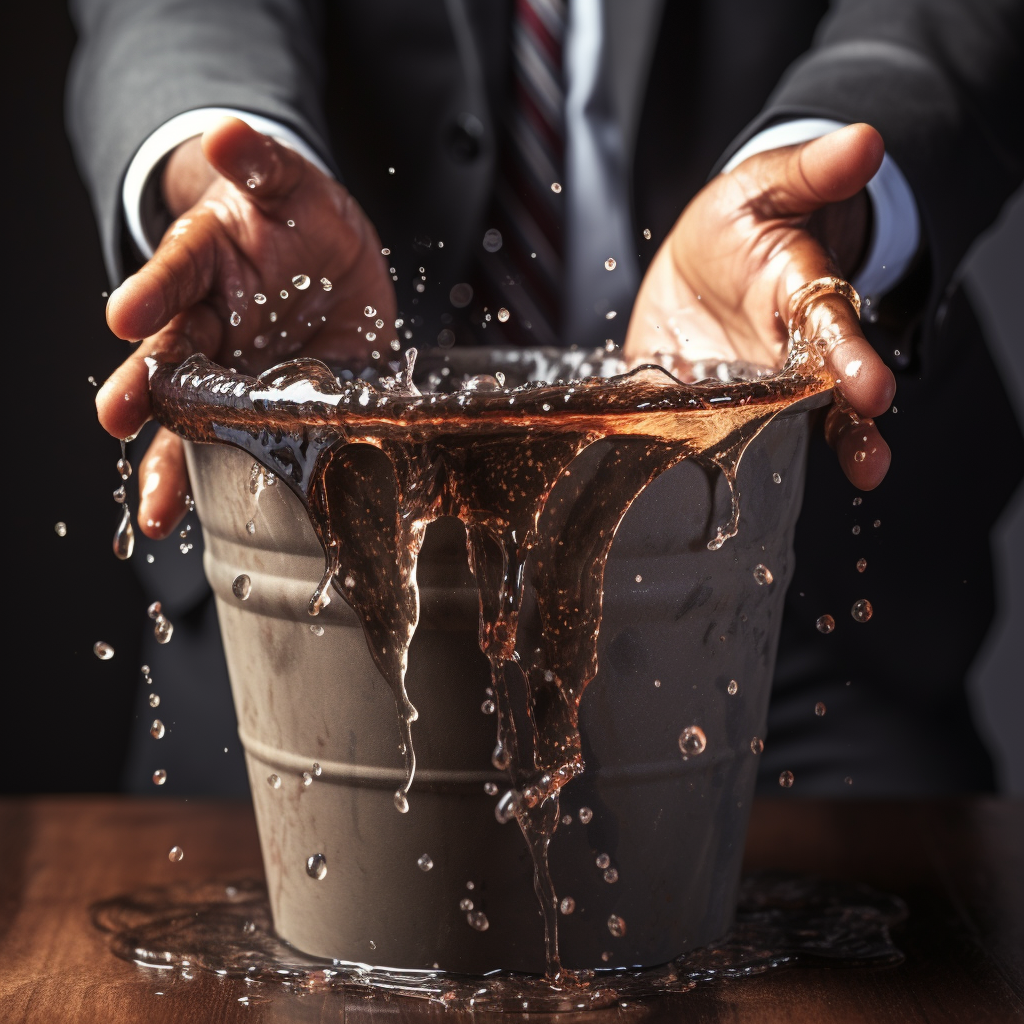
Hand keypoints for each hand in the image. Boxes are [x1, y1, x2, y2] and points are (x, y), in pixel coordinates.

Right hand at [96, 117, 395, 537]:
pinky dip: (230, 480)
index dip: (154, 296)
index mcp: (207, 272)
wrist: (330, 258)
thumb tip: (228, 133)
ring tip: (156, 512)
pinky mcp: (280, 410)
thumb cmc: (294, 221)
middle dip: (146, 391)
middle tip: (116, 419)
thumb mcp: (282, 184)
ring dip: (175, 463)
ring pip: (199, 424)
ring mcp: (243, 378)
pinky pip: (258, 447)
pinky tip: (199, 518)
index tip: (126, 317)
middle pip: (173, 364)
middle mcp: (214, 331)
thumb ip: (259, 164)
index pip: (175, 282)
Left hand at [624, 123, 896, 489]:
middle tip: (869, 462)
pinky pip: (705, 433)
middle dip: (850, 429)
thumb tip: (864, 140)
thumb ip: (811, 171)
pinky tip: (693, 481)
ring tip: (798, 489)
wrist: (700, 256)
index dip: (853, 359)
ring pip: (778, 428)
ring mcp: (749, 386)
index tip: (873, 389)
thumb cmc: (742, 221)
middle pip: (825, 397)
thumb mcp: (767, 185)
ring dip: (790, 456)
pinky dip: (700, 456)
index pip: (834, 330)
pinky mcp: (706, 403)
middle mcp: (785, 354)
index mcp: (802, 297)